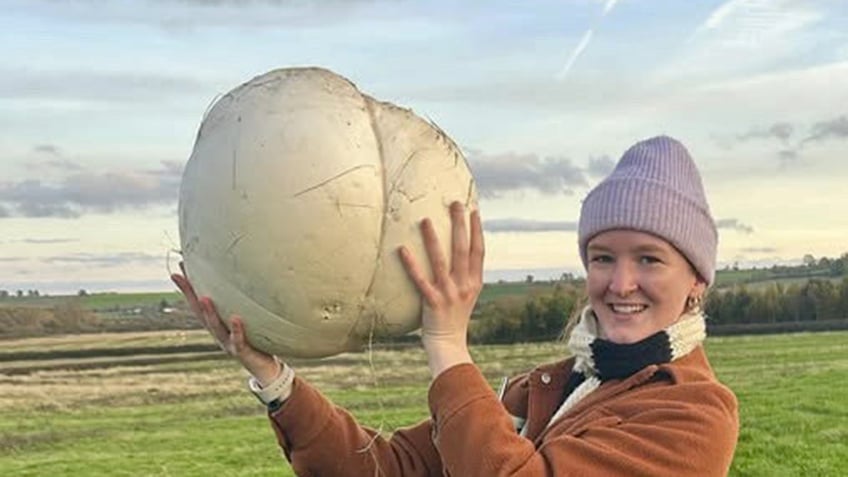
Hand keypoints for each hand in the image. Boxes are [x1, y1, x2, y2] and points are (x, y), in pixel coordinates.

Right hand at [171, 262, 281, 384]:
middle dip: (189, 294)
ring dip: (209, 313)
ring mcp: (228, 343)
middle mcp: (218, 333)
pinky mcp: (242, 352)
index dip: (189, 286)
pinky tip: (235, 318)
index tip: (179, 266)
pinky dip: (237, 329)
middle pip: (200, 312)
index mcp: (218, 323)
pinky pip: (238, 340)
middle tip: (180, 276)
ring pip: (215, 327)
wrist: (265, 368)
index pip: (199, 302)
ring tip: (203, 297)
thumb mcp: (248, 319)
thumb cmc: (257, 340)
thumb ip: (245, 302)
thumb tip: (249, 274)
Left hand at [399, 201, 484, 377]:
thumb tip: (459, 254)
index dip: (477, 230)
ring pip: (441, 261)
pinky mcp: (432, 302)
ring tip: (425, 219)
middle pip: (463, 250)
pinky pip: (420, 280)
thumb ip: (465, 276)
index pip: (478, 251)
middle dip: (460, 225)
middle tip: (455, 203)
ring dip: (433, 239)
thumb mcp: (466, 295)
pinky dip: (411, 264)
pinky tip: (402, 249)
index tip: (474, 210)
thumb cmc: (454, 317)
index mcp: (474, 283)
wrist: (448, 344)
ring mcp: (449, 294)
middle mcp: (464, 286)